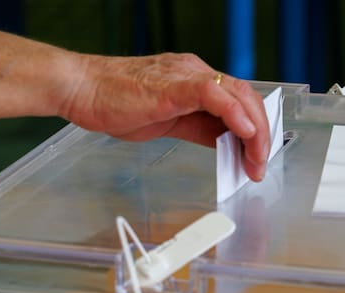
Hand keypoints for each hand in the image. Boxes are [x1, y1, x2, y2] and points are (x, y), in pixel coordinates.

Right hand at [61, 52, 270, 179]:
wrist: (83, 89)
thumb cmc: (116, 102)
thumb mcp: (169, 121)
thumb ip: (200, 129)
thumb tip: (227, 144)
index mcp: (196, 80)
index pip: (240, 101)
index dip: (255, 130)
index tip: (256, 158)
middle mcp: (197, 73)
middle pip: (247, 98)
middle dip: (261, 136)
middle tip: (260, 167)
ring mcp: (187, 76)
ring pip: (239, 95)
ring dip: (254, 132)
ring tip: (255, 162)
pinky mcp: (174, 85)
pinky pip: (215, 94)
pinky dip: (235, 115)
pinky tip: (244, 135)